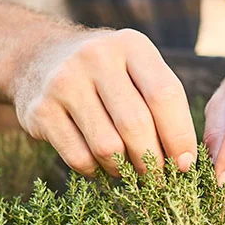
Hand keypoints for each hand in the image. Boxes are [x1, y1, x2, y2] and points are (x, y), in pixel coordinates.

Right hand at [10, 29, 196, 175]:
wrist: (39, 58)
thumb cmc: (107, 74)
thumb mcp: (137, 70)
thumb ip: (164, 106)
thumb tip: (184, 162)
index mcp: (131, 45)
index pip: (165, 95)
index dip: (179, 136)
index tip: (186, 164)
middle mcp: (96, 57)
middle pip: (135, 125)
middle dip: (153, 161)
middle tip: (160, 179)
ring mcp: (64, 82)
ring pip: (107, 146)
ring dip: (124, 169)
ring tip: (130, 170)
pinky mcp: (40, 110)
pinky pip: (79, 157)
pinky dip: (97, 171)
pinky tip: (102, 165)